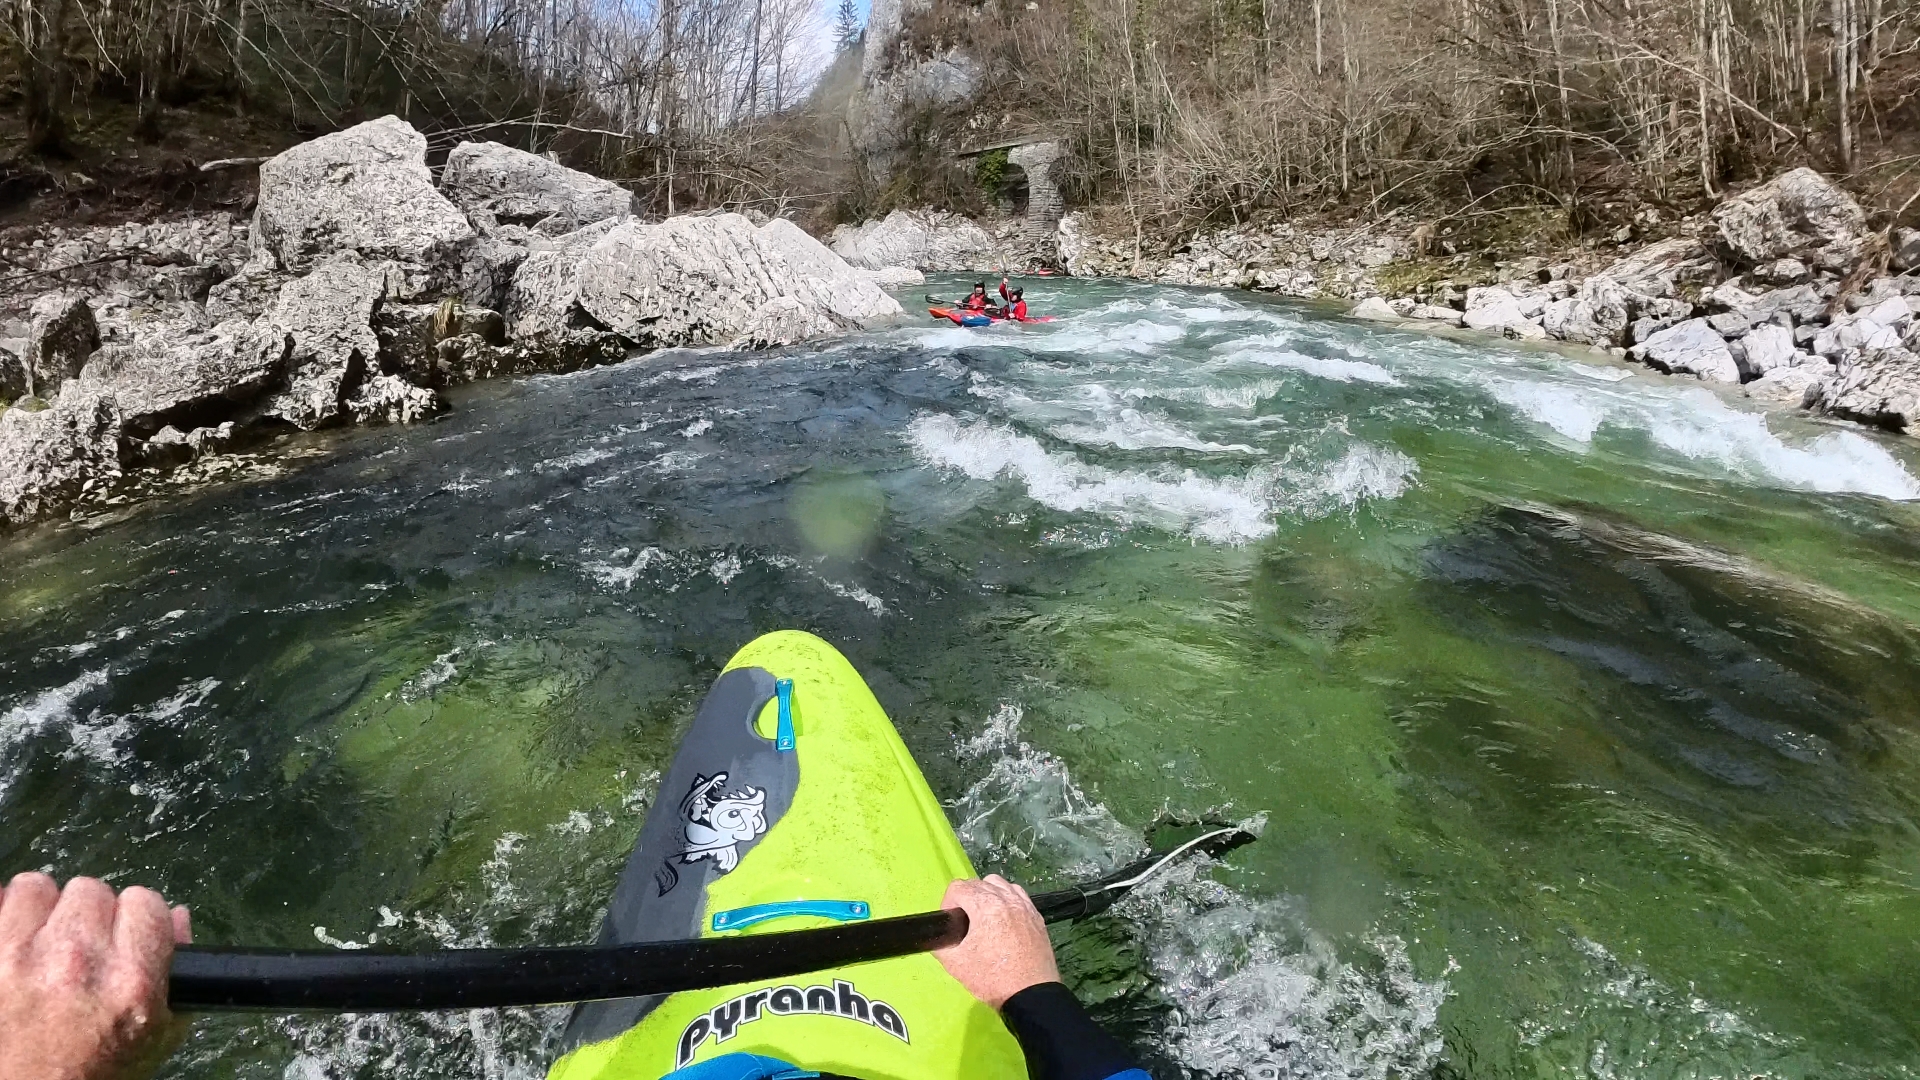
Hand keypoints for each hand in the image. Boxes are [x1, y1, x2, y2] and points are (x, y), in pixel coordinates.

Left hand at [0, 874, 192, 1079]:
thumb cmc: (88, 1076)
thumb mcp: (152, 1039)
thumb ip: (177, 977)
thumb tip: (177, 920)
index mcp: (130, 981)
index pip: (145, 903)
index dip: (135, 922)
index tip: (123, 939)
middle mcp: (78, 960)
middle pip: (91, 891)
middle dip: (86, 918)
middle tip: (76, 952)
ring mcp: (20, 956)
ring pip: (39, 888)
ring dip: (40, 913)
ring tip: (38, 947)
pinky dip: (4, 917)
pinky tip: (12, 944)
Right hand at [933, 875, 1059, 1008]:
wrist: (1030, 995)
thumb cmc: (991, 978)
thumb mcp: (955, 964)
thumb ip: (940, 944)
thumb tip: (939, 937)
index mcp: (985, 906)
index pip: (958, 887)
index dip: (948, 903)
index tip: (951, 922)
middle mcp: (1006, 898)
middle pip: (978, 883)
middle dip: (966, 898)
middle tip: (964, 923)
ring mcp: (1024, 906)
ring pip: (1000, 885)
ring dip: (987, 895)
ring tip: (984, 918)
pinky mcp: (1036, 916)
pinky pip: (1018, 895)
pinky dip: (1007, 900)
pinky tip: (1004, 920)